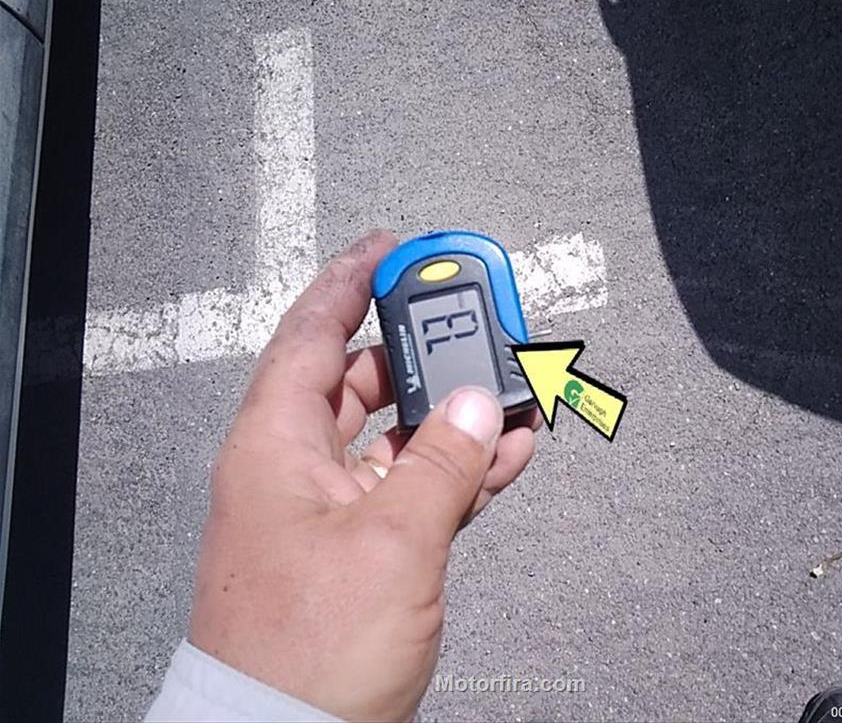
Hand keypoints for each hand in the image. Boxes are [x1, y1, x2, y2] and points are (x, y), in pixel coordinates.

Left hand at [188, 230, 538, 721]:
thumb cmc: (307, 651)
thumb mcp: (391, 542)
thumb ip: (443, 463)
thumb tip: (477, 405)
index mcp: (276, 445)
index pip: (312, 334)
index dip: (351, 282)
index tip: (391, 249)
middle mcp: (296, 468)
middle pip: (361, 381)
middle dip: (419, 351)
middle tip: (469, 324)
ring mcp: (331, 509)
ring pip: (396, 436)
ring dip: (449, 415)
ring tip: (506, 388)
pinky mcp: (360, 548)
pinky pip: (412, 487)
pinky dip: (454, 469)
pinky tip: (503, 450)